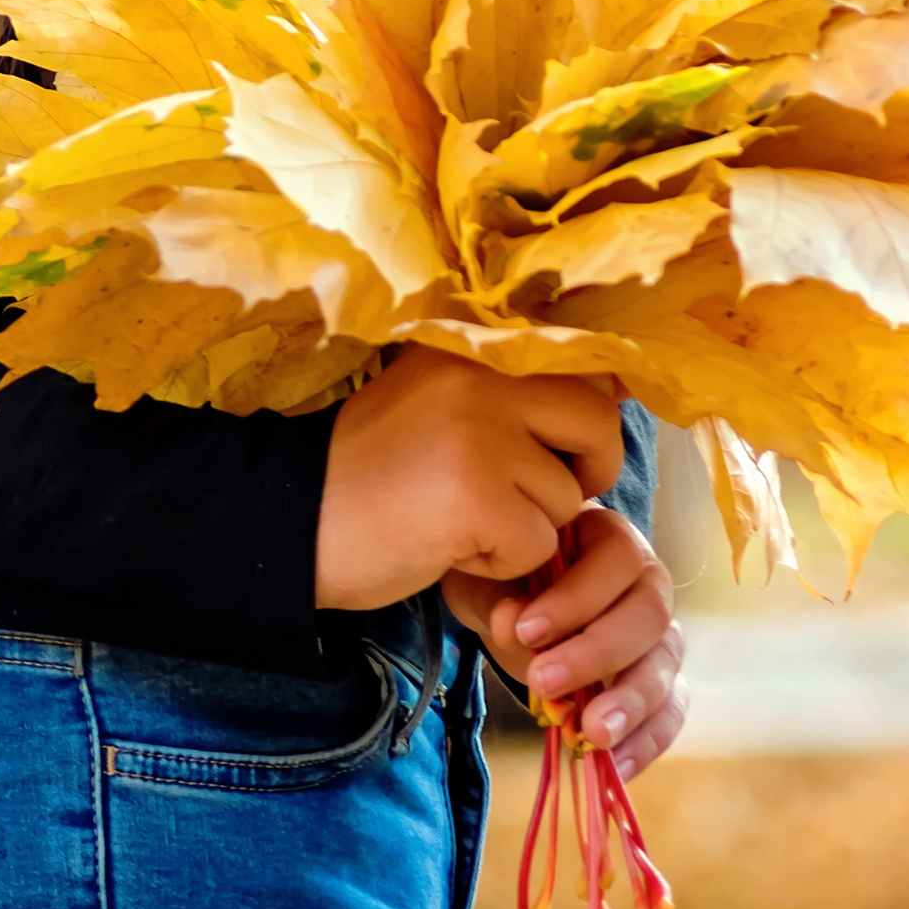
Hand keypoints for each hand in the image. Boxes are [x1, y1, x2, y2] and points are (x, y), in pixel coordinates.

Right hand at [315, 349, 625, 608]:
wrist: (294, 520)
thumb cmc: (371, 473)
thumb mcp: (441, 402)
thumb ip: (508, 392)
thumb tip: (614, 391)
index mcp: (473, 346)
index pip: (580, 362)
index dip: (586, 415)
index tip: (564, 447)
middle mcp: (481, 374)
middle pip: (596, 419)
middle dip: (590, 468)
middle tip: (545, 495)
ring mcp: (481, 432)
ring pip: (567, 496)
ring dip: (528, 526)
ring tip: (463, 520)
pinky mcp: (477, 495)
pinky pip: (537, 544)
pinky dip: (502, 563)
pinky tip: (451, 548)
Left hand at [443, 505, 686, 786]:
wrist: (513, 604)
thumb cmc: (505, 577)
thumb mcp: (488, 578)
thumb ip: (497, 595)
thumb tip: (512, 624)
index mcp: (610, 538)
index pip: (618, 559)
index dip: (577, 597)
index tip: (526, 631)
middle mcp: (648, 581)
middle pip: (650, 613)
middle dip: (597, 653)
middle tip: (543, 682)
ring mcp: (660, 633)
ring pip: (665, 664)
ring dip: (630, 703)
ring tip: (590, 735)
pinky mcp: (660, 681)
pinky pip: (670, 709)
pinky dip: (647, 740)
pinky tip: (614, 766)